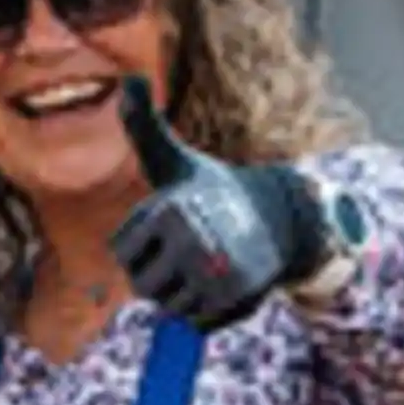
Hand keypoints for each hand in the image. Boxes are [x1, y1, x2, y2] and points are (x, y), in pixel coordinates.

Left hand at [109, 78, 326, 331]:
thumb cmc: (211, 189)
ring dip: (184, 292)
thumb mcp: (174, 158)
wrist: (279, 216)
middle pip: (143, 285)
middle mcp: (194, 243)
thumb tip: (128, 81)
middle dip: (160, 270)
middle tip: (190, 245)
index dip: (142, 239)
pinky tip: (225, 281)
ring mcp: (217, 275)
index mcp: (171, 209)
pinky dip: (208, 309)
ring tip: (208, 261)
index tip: (169, 220)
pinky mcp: (237, 301)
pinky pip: (197, 323)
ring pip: (169, 308)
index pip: (123, 252)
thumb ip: (143, 127)